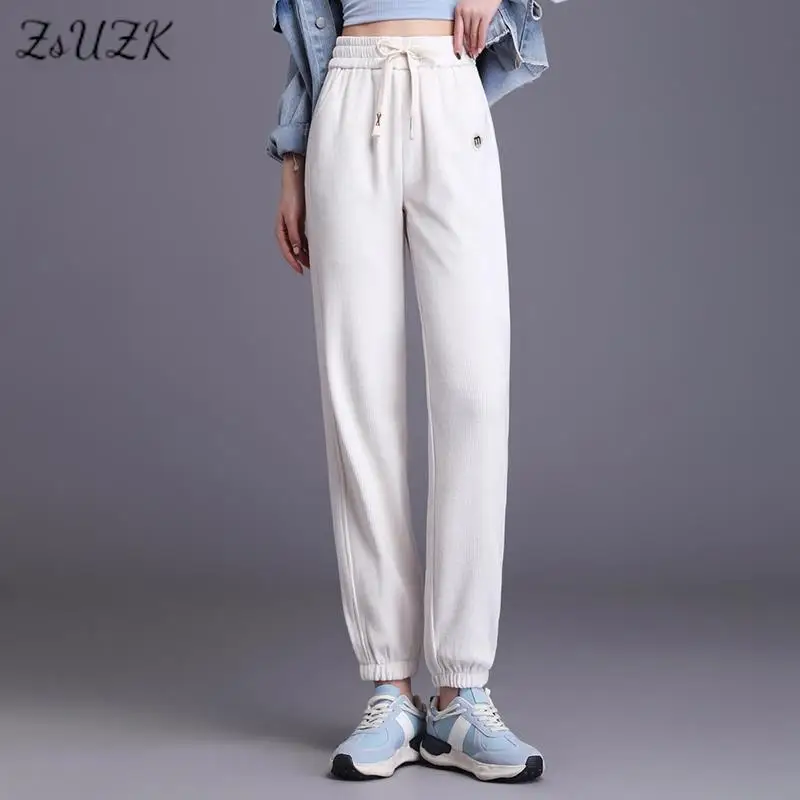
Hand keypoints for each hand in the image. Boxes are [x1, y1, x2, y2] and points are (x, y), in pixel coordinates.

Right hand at [275, 153, 309, 273]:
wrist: (296, 178)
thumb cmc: (292, 195)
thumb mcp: (293, 217)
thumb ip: (294, 234)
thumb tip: (296, 251)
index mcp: (281, 229)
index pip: (286, 250)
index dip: (292, 261)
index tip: (300, 270)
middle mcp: (285, 228)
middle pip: (291, 249)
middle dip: (299, 259)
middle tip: (310, 268)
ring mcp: (292, 224)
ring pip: (297, 243)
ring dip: (304, 252)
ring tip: (313, 261)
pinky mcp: (299, 220)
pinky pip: (302, 237)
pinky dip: (307, 244)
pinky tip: (313, 248)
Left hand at [453, 0, 500, 58]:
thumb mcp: (467, 4)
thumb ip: (466, 16)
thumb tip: (468, 32)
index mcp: (459, 10)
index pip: (457, 31)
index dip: (457, 44)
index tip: (457, 53)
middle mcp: (466, 13)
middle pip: (466, 34)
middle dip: (468, 46)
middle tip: (469, 55)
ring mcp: (476, 15)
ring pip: (473, 35)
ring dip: (474, 47)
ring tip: (475, 54)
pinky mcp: (486, 15)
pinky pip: (482, 32)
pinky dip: (481, 42)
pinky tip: (481, 48)